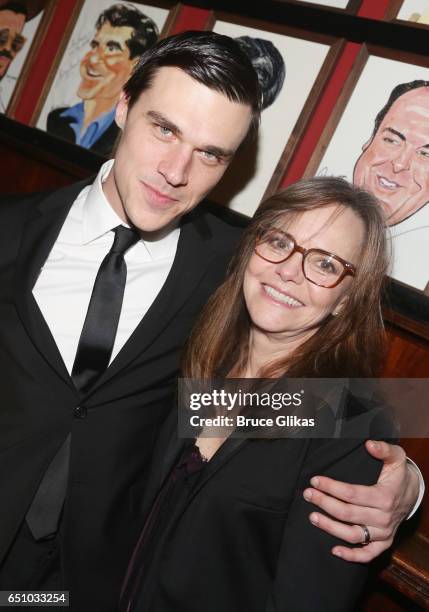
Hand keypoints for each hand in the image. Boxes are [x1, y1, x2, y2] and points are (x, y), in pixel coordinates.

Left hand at [302, 440, 419, 562]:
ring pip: (353, 535)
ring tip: (312, 517)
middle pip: (347, 514)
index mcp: (384, 496)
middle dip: (324, 503)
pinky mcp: (384, 543)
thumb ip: (383, 449)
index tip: (315, 480)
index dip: (331, 487)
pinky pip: (368, 555)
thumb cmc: (399, 473)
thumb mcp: (396, 456)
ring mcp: (383, 532)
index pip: (351, 493)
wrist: (412, 493)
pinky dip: (351, 556)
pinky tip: (334, 550)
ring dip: (330, 528)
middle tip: (307, 495)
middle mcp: (383, 517)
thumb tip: (369, 444)